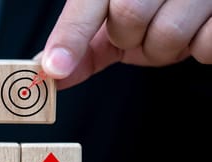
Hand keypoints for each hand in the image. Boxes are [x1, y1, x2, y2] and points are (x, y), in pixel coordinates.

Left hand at [40, 0, 211, 89]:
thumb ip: (82, 42)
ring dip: (164, 48)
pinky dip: (199, 49)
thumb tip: (50, 71)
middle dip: (130, 38)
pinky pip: (205, 45)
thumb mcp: (113, 19)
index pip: (89, 3)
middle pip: (128, 16)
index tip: (55, 69)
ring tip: (173, 27)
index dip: (70, 35)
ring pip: (168, 33)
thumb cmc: (155, 7)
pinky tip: (199, 29)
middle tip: (141, 32)